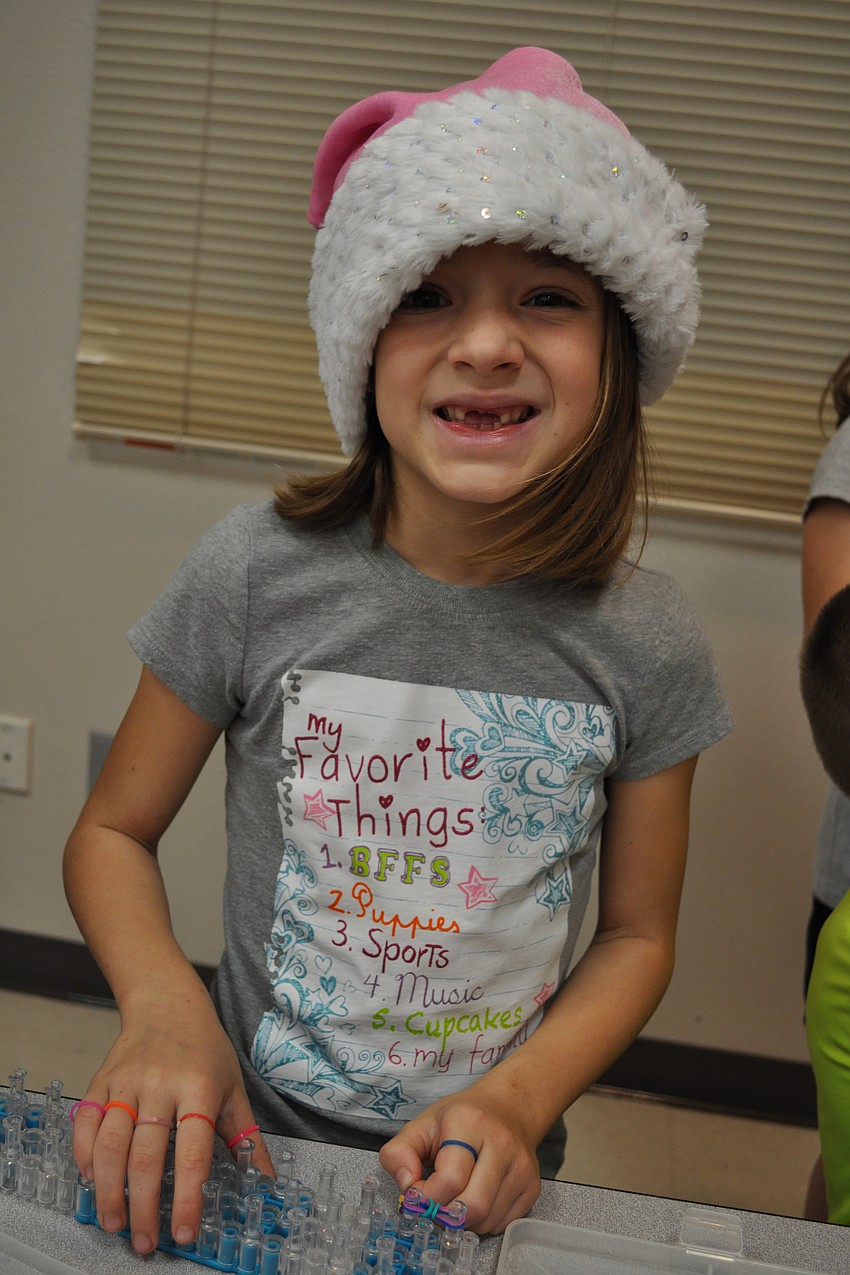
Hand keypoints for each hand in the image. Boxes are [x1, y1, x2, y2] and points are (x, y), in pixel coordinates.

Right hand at [71, 999, 273, 1255]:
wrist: (167, 1004)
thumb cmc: (204, 1049)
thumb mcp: (233, 1088)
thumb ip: (247, 1139)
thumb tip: (266, 1183)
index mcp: (200, 1088)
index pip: (194, 1151)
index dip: (188, 1196)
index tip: (184, 1231)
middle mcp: (161, 1085)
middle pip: (146, 1156)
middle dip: (143, 1207)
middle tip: (144, 1241)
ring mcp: (126, 1083)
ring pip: (110, 1144)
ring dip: (108, 1190)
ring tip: (114, 1222)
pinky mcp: (100, 1081)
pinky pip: (85, 1124)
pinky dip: (84, 1157)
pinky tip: (91, 1181)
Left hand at [379, 1089, 540, 1234]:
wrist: (508, 1108)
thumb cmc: (461, 1119)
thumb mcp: (422, 1124)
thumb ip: (398, 1153)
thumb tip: (407, 1187)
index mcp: (469, 1123)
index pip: (449, 1180)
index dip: (427, 1196)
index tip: (418, 1192)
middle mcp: (501, 1144)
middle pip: (473, 1206)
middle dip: (447, 1215)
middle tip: (436, 1205)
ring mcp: (521, 1167)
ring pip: (488, 1220)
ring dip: (464, 1221)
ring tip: (455, 1199)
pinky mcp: (532, 1187)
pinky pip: (503, 1224)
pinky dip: (483, 1222)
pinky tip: (476, 1199)